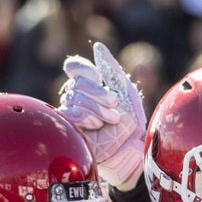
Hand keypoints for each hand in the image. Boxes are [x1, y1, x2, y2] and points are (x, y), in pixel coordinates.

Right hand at [59, 42, 146, 189]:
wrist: (132, 154)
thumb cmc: (133, 126)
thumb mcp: (126, 92)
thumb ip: (111, 70)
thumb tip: (97, 47)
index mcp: (91, 89)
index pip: (75, 68)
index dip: (83, 69)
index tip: (98, 77)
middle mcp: (79, 100)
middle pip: (76, 83)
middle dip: (99, 94)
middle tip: (115, 108)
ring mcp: (73, 116)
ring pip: (73, 98)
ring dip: (96, 108)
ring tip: (111, 121)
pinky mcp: (70, 131)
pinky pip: (68, 113)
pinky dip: (84, 117)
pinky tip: (97, 126)